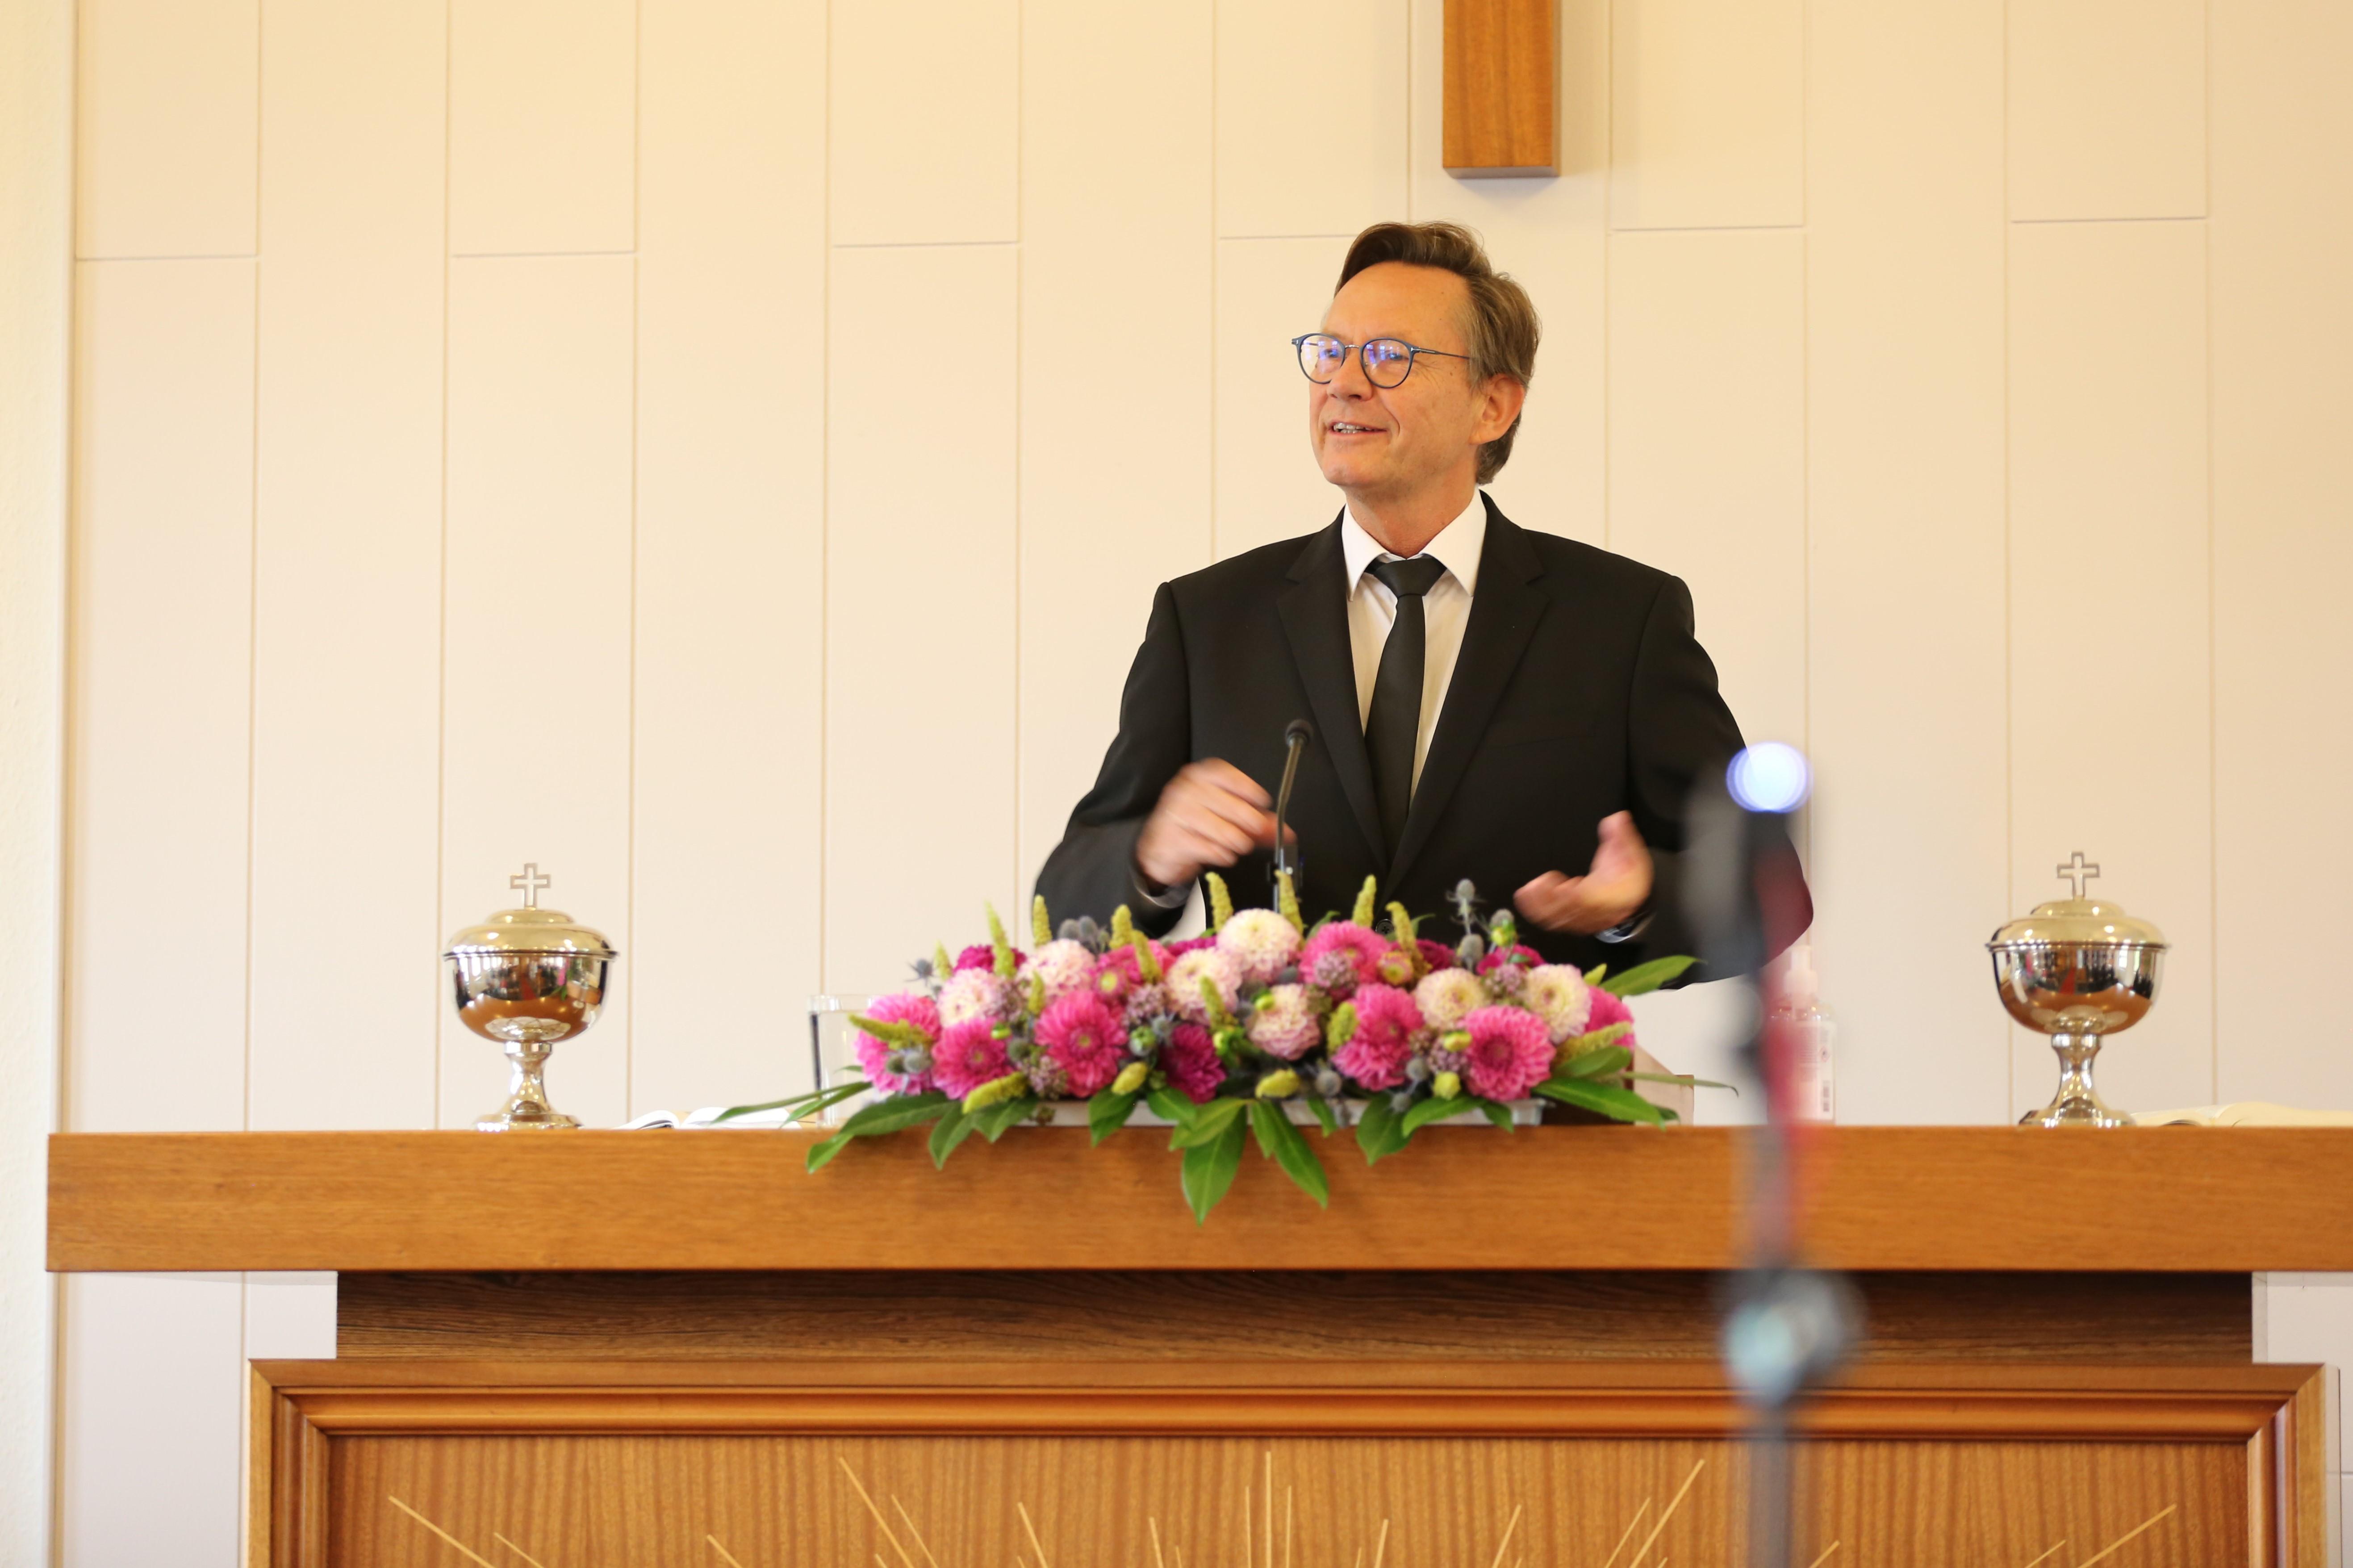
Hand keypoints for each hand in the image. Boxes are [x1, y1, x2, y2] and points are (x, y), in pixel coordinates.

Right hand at [1134, 759, 1285, 889]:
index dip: (1246, 787)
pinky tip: (1224, 855)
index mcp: (1199, 776)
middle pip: (1226, 803)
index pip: (1223, 774)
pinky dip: (1220, 854)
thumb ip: (1257, 821)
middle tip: (1256, 831)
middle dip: (1247, 820)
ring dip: (1235, 840)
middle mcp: (1185, 791)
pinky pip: (1204, 847)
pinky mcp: (1173, 839)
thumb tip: (1286, 833)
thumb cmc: (1196, 824)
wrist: (1159, 845)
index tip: (1262, 800)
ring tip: (1239, 845)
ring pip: (1217, 828)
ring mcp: (1177, 814)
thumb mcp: (1227, 816)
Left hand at [1514, 811, 1653, 934]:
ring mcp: (1582, 916)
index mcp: (1608, 896)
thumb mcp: (1630, 852)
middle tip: (1533, 887)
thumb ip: (1621, 836)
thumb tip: (1616, 819)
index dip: (1573, 896)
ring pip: (1558, 918)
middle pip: (1569, 911)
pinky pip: (1553, 919)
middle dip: (1549, 901)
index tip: (1560, 886)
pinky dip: (1538, 910)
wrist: (1630, 896)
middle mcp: (1594, 909)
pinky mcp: (1572, 917)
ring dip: (1540, 907)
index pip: (1590, 899)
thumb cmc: (1628, 875)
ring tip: (1525, 892)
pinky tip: (1526, 898)